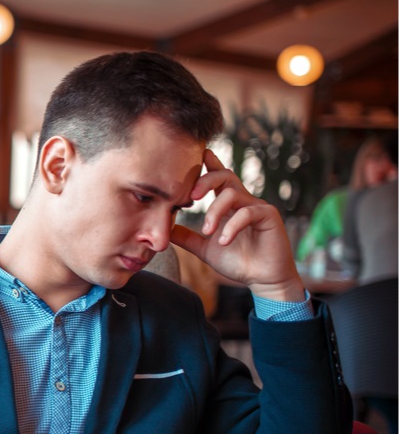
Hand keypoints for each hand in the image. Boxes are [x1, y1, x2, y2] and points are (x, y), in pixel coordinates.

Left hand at [171, 149, 304, 301]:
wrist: (262, 279)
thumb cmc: (237, 262)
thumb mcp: (205, 249)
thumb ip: (187, 237)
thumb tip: (165, 229)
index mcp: (229, 205)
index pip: (218, 179)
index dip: (209, 164)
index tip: (197, 154)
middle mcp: (244, 201)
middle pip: (225, 176)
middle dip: (206, 181)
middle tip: (191, 197)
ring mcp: (257, 207)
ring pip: (232, 194)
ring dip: (215, 212)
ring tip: (207, 231)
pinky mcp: (269, 216)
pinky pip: (247, 213)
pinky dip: (232, 226)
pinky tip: (224, 240)